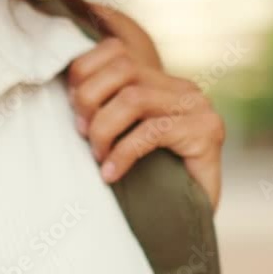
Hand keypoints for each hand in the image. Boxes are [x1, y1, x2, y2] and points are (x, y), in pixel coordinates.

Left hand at [67, 29, 225, 210]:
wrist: (187, 223)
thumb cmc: (147, 181)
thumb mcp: (118, 137)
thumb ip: (103, 108)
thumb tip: (65, 92)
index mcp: (160, 81)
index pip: (116, 50)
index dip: (84, 73)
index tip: (73, 111)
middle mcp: (182, 87)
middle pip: (123, 68)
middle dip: (90, 100)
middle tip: (81, 136)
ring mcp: (198, 107)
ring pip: (134, 98)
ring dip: (104, 129)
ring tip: (97, 157)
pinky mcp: (207, 132)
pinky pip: (152, 131)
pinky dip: (123, 153)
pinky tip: (111, 174)